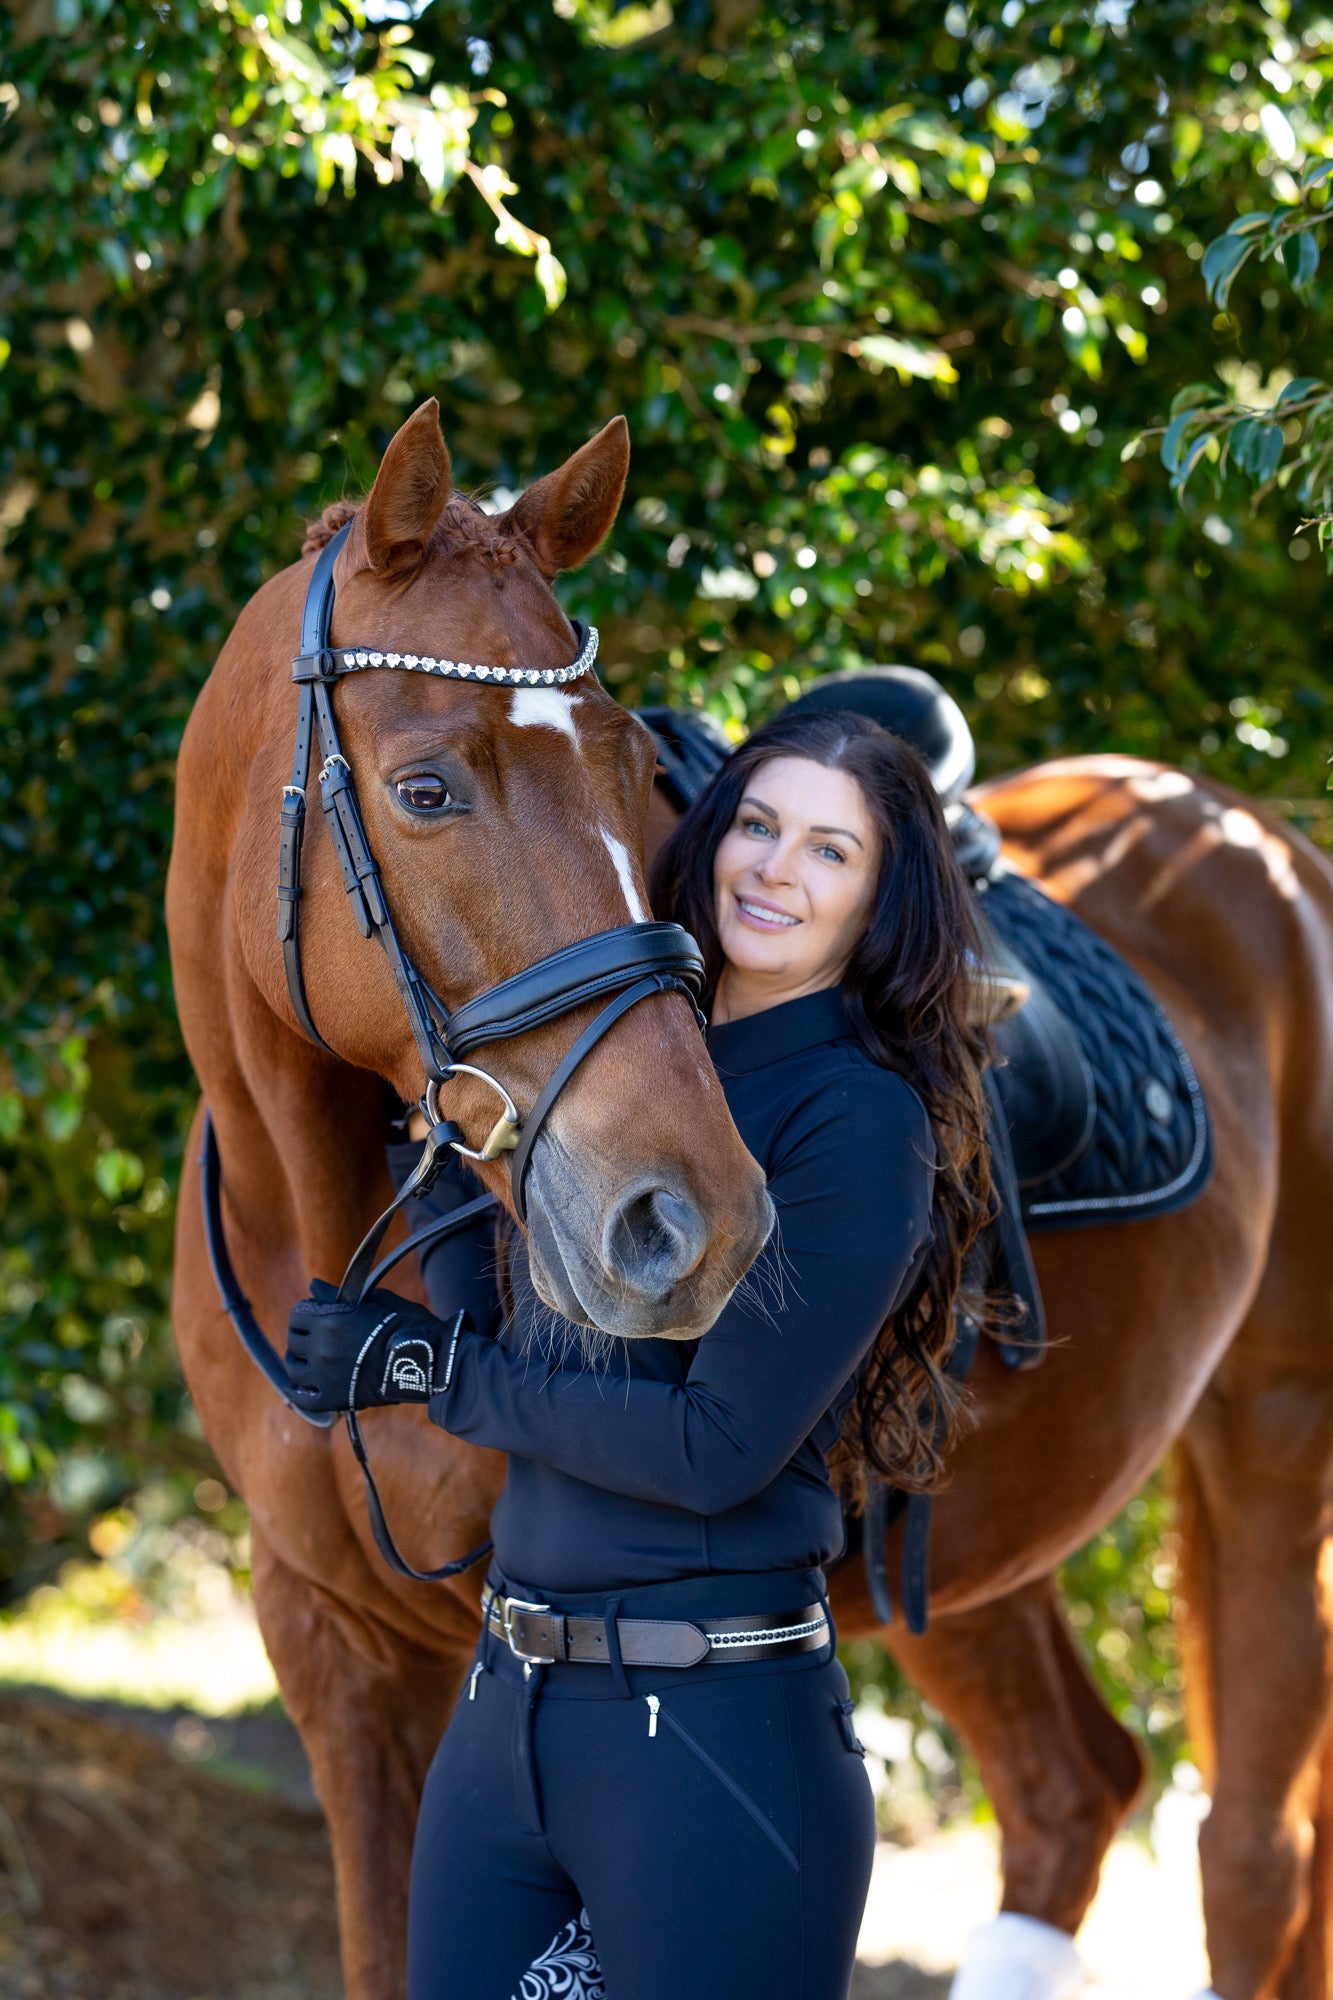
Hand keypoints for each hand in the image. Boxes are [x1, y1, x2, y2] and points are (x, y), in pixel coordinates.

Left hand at [285, 1280, 466, 1413]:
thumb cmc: (406, 1325)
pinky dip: (301, 1392)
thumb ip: (339, 1295)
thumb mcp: (374, 1301)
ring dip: (302, 1363)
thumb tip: (313, 1286)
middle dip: (303, 1338)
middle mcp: (322, 1348)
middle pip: (293, 1342)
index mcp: (331, 1320)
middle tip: (318, 1339)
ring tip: (317, 1361)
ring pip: (295, 1370)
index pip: (298, 1315)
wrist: (429, 1361)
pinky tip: (309, 1385)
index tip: (316, 1316)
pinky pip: (303, 1398)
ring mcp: (325, 1376)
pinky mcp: (334, 1399)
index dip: (306, 1313)